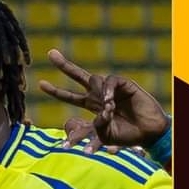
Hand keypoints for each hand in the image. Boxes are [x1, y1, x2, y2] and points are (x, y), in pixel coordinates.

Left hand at [38, 49, 169, 150]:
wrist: (148, 134)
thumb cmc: (126, 135)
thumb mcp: (104, 135)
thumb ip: (95, 127)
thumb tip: (98, 114)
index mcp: (91, 106)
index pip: (69, 96)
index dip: (56, 91)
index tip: (40, 84)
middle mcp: (99, 94)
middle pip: (78, 75)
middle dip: (64, 65)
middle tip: (51, 53)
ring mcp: (111, 88)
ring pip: (93, 80)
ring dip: (97, 97)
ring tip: (109, 112)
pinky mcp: (124, 84)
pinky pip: (110, 81)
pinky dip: (107, 91)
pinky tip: (110, 102)